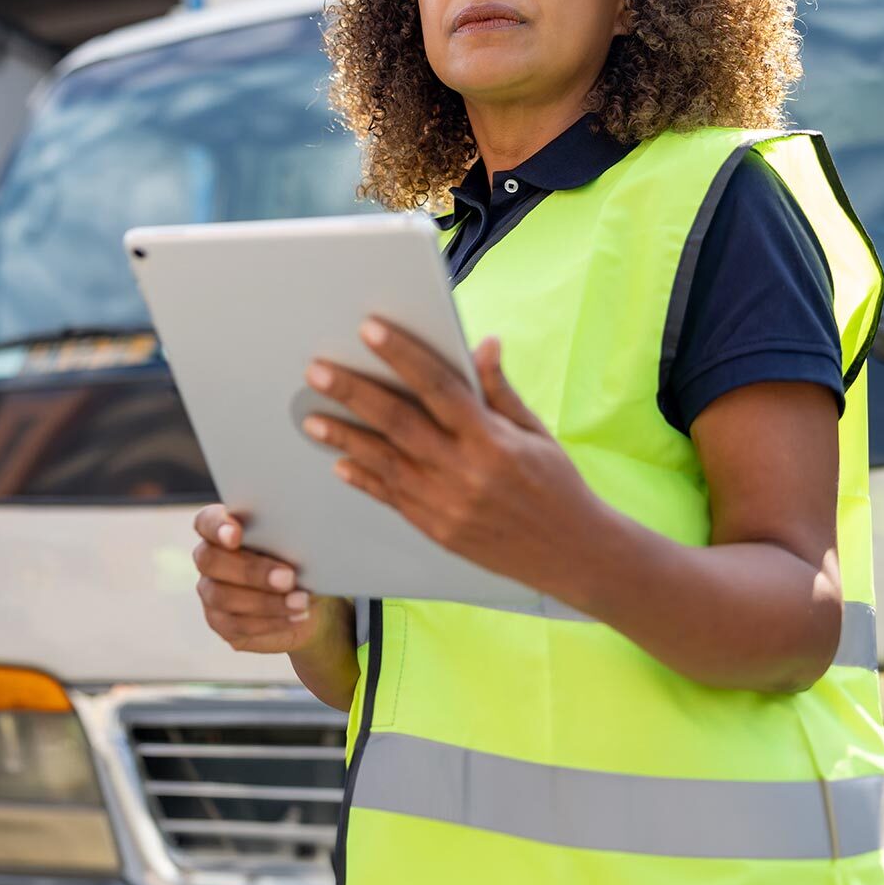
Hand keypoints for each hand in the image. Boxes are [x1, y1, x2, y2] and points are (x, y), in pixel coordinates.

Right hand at [191, 503, 346, 655]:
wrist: (307, 603)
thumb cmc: (301, 565)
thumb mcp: (301, 548)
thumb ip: (288, 540)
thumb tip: (298, 540)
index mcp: (224, 529)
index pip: (206, 522)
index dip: (217, 526)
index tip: (236, 534)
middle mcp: (210, 558)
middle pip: (210, 560)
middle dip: (250, 570)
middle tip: (288, 578)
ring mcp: (211, 591)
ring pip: (222, 596)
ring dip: (265, 601)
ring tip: (300, 602)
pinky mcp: (220, 622)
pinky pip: (237, 624)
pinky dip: (270, 621)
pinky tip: (295, 617)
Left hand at [304, 320, 605, 600]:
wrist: (572, 554)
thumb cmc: (556, 485)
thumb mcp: (536, 432)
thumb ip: (501, 390)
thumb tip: (484, 343)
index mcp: (492, 440)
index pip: (438, 387)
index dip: (401, 356)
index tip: (369, 330)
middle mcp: (464, 472)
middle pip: (398, 423)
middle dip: (353, 394)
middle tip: (316, 372)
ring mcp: (446, 505)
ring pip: (384, 463)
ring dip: (344, 438)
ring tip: (311, 418)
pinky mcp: (437, 531)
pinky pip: (391, 499)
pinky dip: (363, 479)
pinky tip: (338, 462)